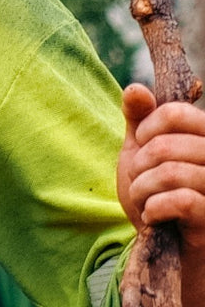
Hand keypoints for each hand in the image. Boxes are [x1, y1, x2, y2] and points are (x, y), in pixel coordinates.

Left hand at [119, 83, 204, 249]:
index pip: (176, 112)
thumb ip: (138, 119)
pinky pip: (181, 201)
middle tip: (138, 180)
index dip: (148, 127)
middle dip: (139, 165)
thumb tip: (136, 89)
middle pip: (166, 146)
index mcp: (204, 136)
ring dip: (143, 188)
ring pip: (171, 173)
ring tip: (143, 199)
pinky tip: (153, 215)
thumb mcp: (140, 151)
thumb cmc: (155, 192)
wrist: (165, 245)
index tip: (140, 143)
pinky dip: (155, 207)